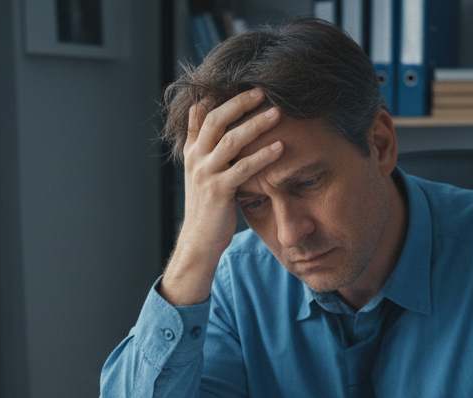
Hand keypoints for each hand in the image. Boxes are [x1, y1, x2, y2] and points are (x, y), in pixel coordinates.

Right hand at [161, 88, 284, 304]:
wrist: (199, 240)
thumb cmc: (207, 206)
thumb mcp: (202, 172)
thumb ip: (205, 145)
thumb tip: (206, 114)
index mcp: (192, 151)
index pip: (201, 114)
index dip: (220, 96)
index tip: (242, 81)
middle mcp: (196, 158)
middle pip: (216, 119)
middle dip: (240, 102)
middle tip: (263, 90)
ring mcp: (205, 173)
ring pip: (230, 140)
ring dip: (256, 124)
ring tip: (277, 113)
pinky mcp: (219, 191)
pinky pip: (243, 168)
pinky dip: (263, 156)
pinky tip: (279, 147)